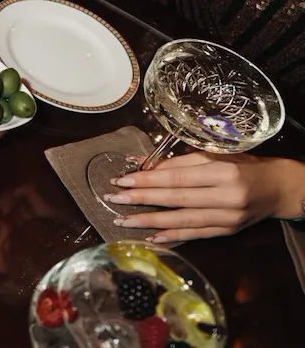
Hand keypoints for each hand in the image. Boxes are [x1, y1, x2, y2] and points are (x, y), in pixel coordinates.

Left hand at [105, 153, 304, 242]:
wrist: (278, 188)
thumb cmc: (243, 166)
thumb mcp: (215, 156)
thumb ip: (180, 162)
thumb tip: (144, 166)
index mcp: (222, 172)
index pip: (177, 178)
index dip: (147, 180)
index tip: (122, 181)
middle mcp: (226, 197)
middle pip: (176, 199)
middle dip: (141, 199)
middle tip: (114, 199)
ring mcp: (228, 218)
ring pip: (182, 220)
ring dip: (149, 221)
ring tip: (123, 221)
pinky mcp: (228, 231)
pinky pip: (195, 234)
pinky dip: (172, 235)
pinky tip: (151, 236)